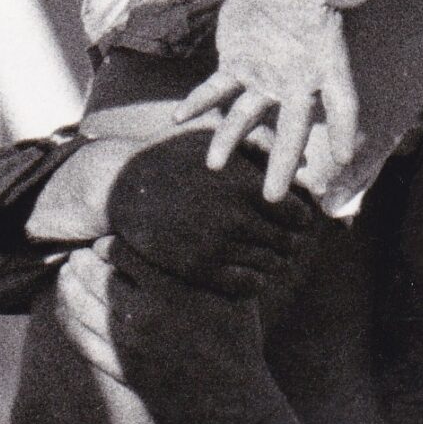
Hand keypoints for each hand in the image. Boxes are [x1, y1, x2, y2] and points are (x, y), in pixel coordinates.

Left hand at [54, 239, 271, 423]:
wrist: (230, 402)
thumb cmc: (237, 342)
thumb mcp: (234, 295)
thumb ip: (209, 263)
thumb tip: (194, 232)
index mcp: (171, 290)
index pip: (120, 252)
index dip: (107, 244)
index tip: (105, 243)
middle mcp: (144, 314)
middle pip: (94, 275)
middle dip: (82, 262)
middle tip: (79, 256)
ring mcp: (128, 344)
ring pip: (80, 305)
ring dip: (68, 286)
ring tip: (66, 275)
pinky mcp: (119, 368)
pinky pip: (80, 339)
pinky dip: (66, 320)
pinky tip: (63, 309)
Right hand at [100, 130, 313, 299]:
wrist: (121, 185)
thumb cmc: (171, 155)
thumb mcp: (213, 138)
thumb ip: (257, 144)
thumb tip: (300, 160)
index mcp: (245, 184)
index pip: (299, 215)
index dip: (301, 218)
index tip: (295, 220)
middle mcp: (235, 216)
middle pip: (288, 243)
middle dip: (291, 242)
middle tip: (287, 242)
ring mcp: (216, 245)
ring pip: (270, 265)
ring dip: (275, 262)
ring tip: (270, 257)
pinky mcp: (197, 268)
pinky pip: (246, 285)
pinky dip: (256, 281)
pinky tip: (251, 272)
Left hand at [175, 0, 376, 201]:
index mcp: (326, 64)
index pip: (341, 102)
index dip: (343, 128)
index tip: (344, 158)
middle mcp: (295, 81)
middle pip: (291, 127)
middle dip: (282, 160)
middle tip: (274, 197)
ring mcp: (263, 78)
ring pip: (246, 116)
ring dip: (229, 139)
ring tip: (212, 165)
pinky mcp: (235, 67)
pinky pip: (215, 90)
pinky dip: (198, 102)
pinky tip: (178, 117)